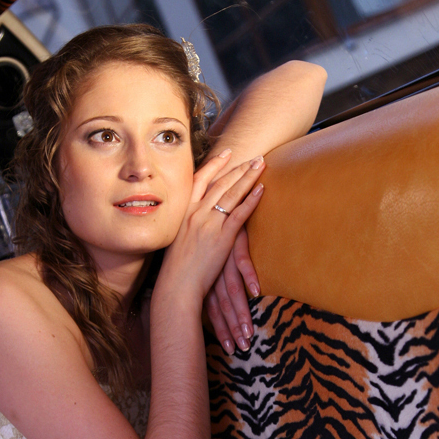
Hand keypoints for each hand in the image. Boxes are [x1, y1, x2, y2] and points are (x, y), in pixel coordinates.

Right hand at [158, 151, 264, 303]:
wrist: (177, 285)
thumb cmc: (177, 269)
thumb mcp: (178, 240)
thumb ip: (189, 227)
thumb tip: (197, 223)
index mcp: (184, 212)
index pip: (200, 180)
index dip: (214, 165)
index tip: (227, 153)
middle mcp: (196, 213)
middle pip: (220, 183)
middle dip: (238, 167)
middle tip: (254, 156)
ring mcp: (208, 224)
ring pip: (231, 193)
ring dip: (247, 177)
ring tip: (261, 164)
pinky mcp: (221, 237)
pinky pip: (239, 213)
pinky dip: (251, 199)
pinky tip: (261, 188)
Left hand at [205, 227, 259, 352]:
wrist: (216, 209)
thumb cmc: (216, 238)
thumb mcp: (214, 263)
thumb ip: (216, 282)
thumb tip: (220, 304)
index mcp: (206, 280)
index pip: (212, 310)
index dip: (220, 329)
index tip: (227, 348)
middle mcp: (212, 273)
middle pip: (222, 306)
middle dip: (231, 327)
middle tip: (241, 347)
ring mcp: (222, 260)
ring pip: (232, 290)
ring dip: (241, 312)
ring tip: (249, 332)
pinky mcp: (232, 245)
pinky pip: (241, 262)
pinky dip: (249, 277)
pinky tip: (256, 292)